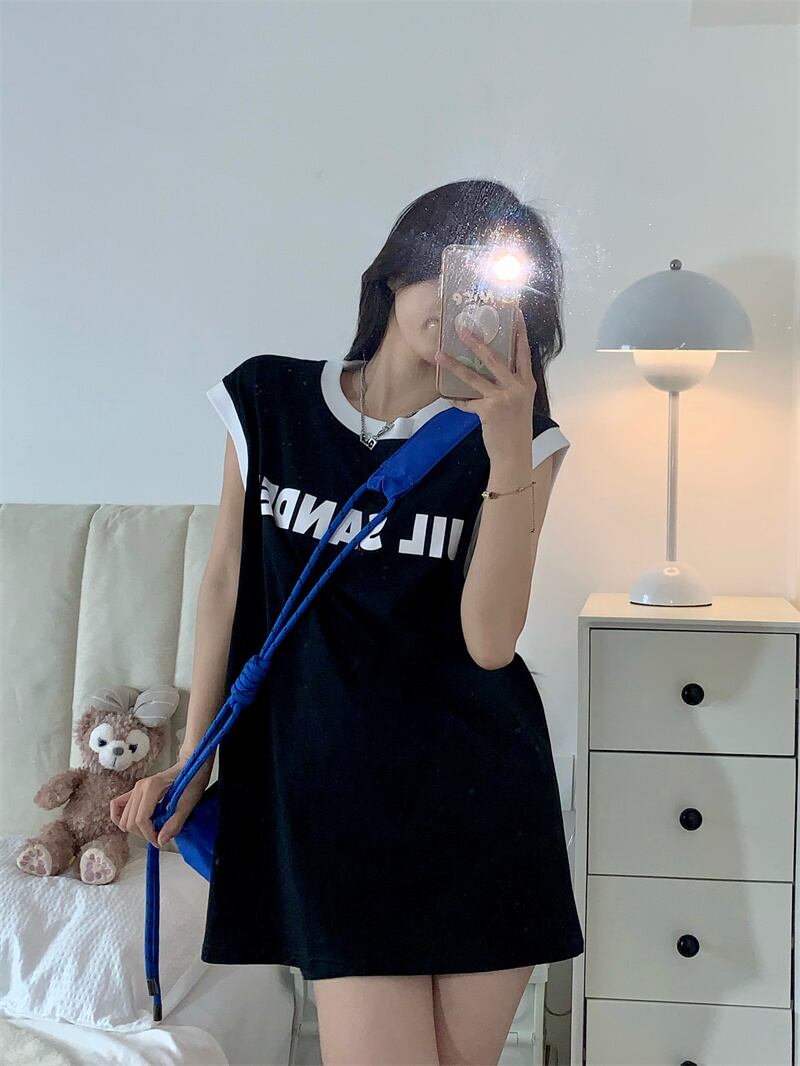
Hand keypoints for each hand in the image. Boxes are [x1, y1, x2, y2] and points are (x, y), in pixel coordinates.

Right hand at [110, 755, 212, 848]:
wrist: (192, 765)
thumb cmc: (192, 780)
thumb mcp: (189, 803)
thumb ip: (175, 823)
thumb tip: (161, 841)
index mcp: (152, 787)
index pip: (141, 819)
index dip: (149, 835)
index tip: (160, 842)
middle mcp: (139, 787)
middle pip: (130, 821)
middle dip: (143, 834)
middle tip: (159, 836)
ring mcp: (136, 788)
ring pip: (124, 818)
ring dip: (136, 829)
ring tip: (152, 830)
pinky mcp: (136, 791)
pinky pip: (118, 805)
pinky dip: (121, 818)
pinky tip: (133, 825)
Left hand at [435, 306, 536, 462]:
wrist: (514, 454)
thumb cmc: (515, 429)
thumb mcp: (520, 403)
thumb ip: (510, 386)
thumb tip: (491, 372)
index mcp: (526, 383)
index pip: (523, 352)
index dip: (519, 332)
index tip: (514, 313)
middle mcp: (517, 387)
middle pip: (495, 359)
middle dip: (477, 342)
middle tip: (462, 328)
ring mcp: (503, 398)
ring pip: (474, 377)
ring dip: (455, 365)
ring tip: (440, 354)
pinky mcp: (489, 410)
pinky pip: (467, 402)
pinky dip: (458, 401)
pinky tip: (450, 399)